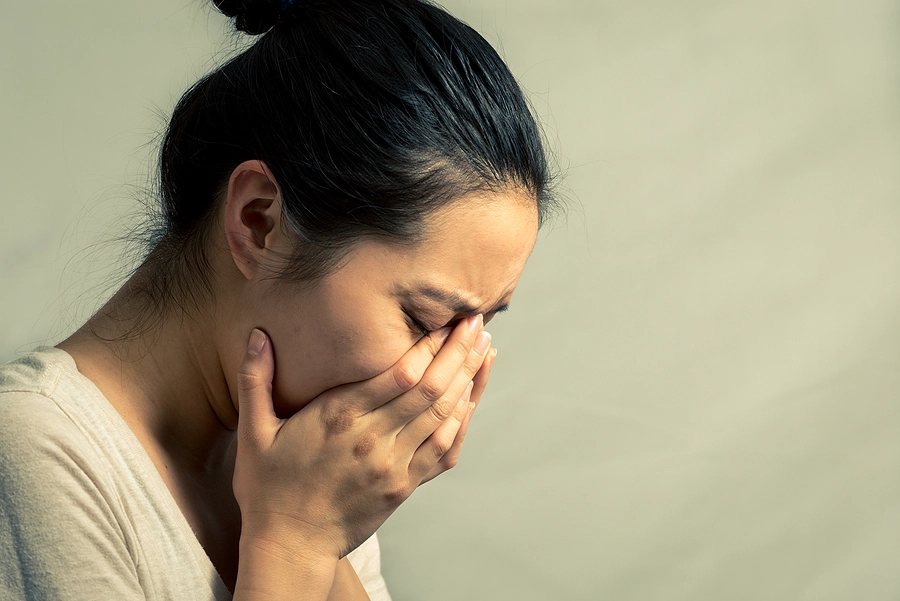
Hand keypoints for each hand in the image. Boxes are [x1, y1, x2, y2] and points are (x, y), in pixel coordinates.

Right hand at [232, 315, 491, 567]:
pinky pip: (444, 449)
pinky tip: (472, 396)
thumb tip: (256, 336)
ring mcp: (393, 465)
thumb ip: (256, 381)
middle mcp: (373, 439)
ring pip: (444, 416)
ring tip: (484, 350)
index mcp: (339, 418)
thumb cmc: (269, 488)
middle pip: (430, 389)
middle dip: (458, 352)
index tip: (446, 320)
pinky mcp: (404, 485)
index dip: (430, 345)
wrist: (291, 546)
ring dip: (468, 380)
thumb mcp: (253, 433)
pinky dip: (463, 420)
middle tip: (476, 321)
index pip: (400, 374)